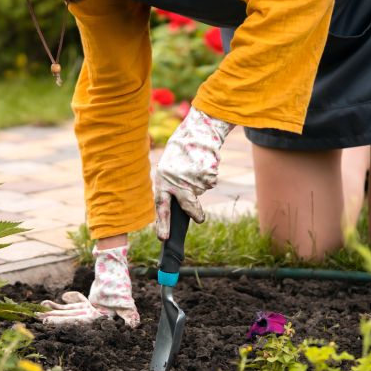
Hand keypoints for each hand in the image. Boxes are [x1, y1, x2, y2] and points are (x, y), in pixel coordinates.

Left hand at [36, 245, 138, 326]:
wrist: (123, 281)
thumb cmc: (123, 294)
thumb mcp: (126, 305)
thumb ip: (129, 315)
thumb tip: (134, 325)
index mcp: (95, 317)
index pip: (75, 321)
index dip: (60, 322)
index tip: (46, 322)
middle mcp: (89, 316)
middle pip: (67, 317)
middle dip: (51, 318)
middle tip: (36, 318)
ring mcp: (87, 310)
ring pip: (66, 312)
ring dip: (53, 311)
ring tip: (38, 310)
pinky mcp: (86, 304)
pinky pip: (72, 305)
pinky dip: (63, 303)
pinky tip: (53, 301)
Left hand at [155, 107, 234, 239]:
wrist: (195, 133)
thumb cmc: (179, 155)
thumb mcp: (168, 170)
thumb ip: (171, 189)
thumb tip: (181, 211)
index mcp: (163, 180)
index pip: (161, 205)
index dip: (162, 222)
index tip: (163, 237)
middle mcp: (177, 180)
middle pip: (187, 203)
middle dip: (193, 212)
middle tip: (199, 220)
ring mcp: (193, 177)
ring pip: (200, 191)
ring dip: (200, 183)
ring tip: (195, 167)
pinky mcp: (207, 173)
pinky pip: (209, 182)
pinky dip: (208, 176)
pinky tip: (202, 164)